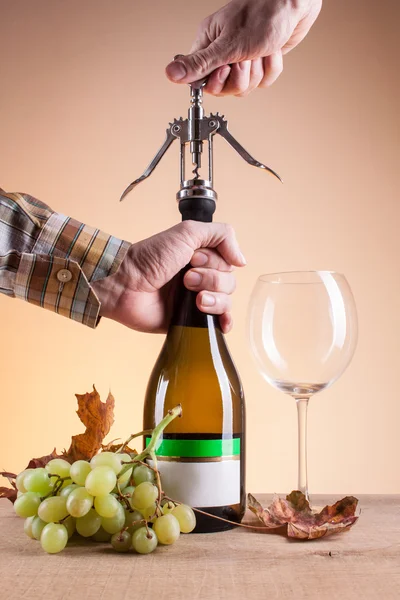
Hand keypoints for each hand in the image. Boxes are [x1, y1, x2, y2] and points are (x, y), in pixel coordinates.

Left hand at [92, 221, 244, 333]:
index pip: (228, 262)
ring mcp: (195, 299)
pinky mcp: (189, 321)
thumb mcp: (187, 232)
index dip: (214, 262)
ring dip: (213, 298)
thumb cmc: (150, 257)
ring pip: (226, 301)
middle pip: (229, 282)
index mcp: (200, 257)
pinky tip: (220, 322)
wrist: (125, 284)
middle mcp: (200, 277)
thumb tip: (242, 259)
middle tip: (186, 278)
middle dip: (211, 280)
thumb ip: (220, 234)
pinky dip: (223, 322)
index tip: (192, 259)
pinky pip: (217, 323)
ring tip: (193, 297)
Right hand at [165, 0, 321, 95]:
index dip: (216, 82)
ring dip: (257, 71)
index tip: (225, 68)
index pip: (202, 81)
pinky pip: (264, 81)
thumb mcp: (226, 45)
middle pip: (225, 89)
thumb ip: (199, 64)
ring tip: (260, 51)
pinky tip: (272, 51)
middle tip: (245, 59)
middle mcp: (224, 53)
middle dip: (241, 77)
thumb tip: (170, 74)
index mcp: (209, 45)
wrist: (293, 4)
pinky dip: (271, 67)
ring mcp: (243, 58)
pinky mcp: (260, 62)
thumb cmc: (261, 14)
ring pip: (246, 87)